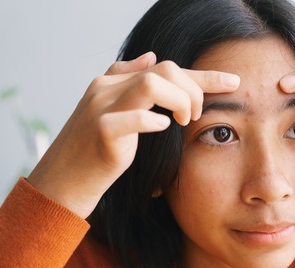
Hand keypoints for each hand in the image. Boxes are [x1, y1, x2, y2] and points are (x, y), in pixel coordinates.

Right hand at [27, 52, 240, 217]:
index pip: (165, 67)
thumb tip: (150, 57)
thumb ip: (129, 85)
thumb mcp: (111, 113)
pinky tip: (164, 128)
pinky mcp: (102, 133)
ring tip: (184, 122)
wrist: (61, 183)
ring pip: (153, 84)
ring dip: (181, 101)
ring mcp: (101, 109)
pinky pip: (134, 117)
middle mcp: (105, 89)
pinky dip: (154, 121)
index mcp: (111, 82)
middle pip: (165, 70)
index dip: (202, 75)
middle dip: (194, 90)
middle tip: (196, 116)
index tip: (232, 84)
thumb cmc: (92, 152)